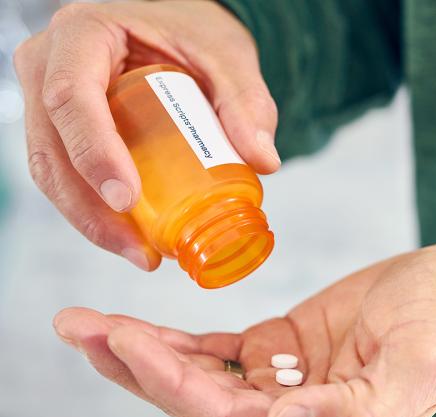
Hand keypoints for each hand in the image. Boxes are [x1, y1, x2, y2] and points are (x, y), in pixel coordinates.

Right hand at [13, 1, 279, 270]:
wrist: (174, 21)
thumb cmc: (193, 27)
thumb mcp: (225, 54)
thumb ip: (246, 100)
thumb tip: (264, 162)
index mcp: (84, 34)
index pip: (72, 97)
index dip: (94, 153)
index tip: (128, 201)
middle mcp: (51, 64)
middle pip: (51, 148)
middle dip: (91, 210)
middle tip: (141, 250)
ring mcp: (49, 98)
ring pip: (51, 170)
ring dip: (92, 221)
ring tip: (141, 253)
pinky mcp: (64, 126)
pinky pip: (66, 173)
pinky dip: (93, 209)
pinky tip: (130, 234)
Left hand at [53, 244, 435, 416]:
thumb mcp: (414, 368)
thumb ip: (357, 410)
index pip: (227, 415)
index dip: (173, 381)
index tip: (127, 338)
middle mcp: (286, 411)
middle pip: (194, 397)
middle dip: (134, 365)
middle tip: (80, 328)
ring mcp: (277, 378)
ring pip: (196, 372)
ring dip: (143, 350)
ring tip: (90, 324)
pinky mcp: (277, 346)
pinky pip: (216, 347)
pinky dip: (175, 338)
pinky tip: (137, 324)